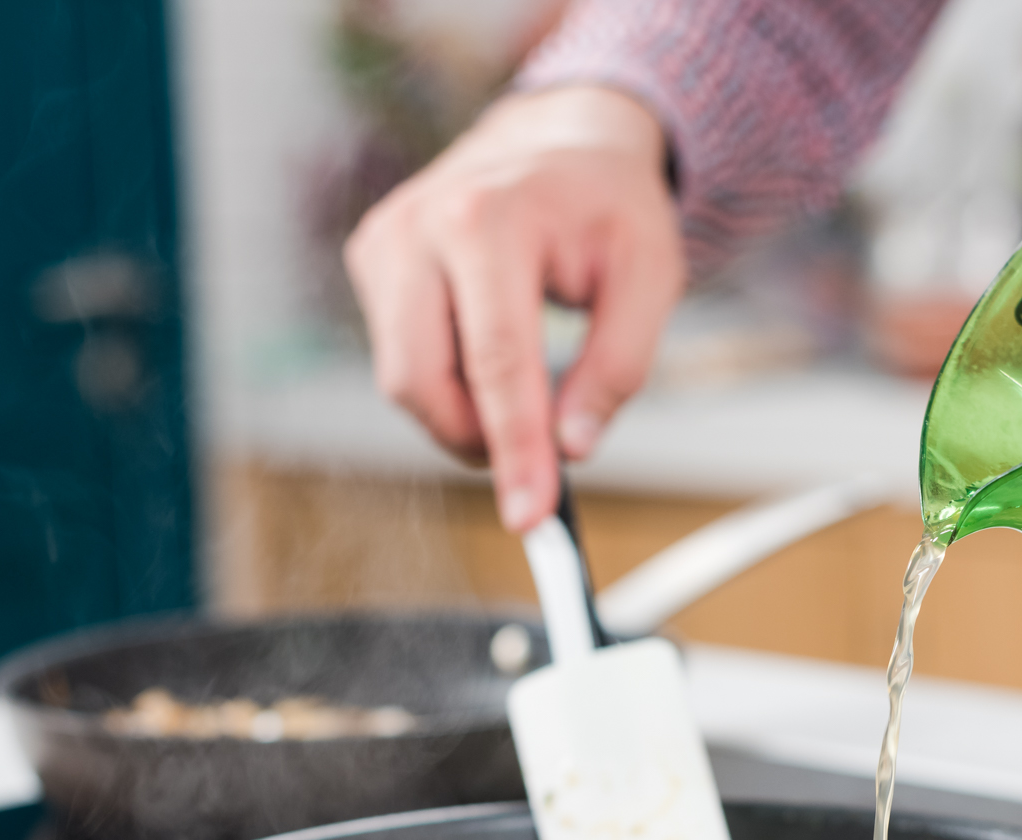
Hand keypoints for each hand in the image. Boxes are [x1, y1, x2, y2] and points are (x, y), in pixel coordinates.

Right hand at [344, 86, 684, 531]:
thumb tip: (573, 447)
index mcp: (491, 218)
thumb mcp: (649, 277)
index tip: (530, 517)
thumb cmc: (608, 205)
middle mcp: (420, 225)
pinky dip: (447, 377)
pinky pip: (399, 354)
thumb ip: (618, 366)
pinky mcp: (372, 258)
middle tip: (534, 463)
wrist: (560, 139)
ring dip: (463, 411)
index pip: (497, 362)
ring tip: (526, 387)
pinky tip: (489, 348)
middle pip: (420, 381)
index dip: (514, 451)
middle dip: (477, 440)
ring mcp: (385, 240)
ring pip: (402, 378)